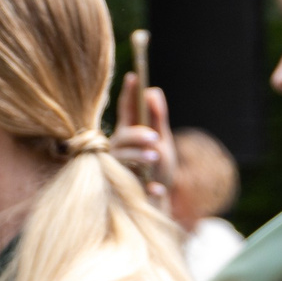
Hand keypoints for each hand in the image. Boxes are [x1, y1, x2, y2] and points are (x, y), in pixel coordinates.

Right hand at [111, 75, 176, 206]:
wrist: (157, 203)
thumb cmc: (157, 168)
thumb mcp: (162, 141)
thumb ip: (158, 118)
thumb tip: (153, 92)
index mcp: (129, 132)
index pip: (127, 109)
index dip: (129, 94)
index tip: (133, 77)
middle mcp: (119, 147)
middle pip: (123, 136)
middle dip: (137, 134)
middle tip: (154, 137)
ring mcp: (119, 168)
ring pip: (122, 158)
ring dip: (139, 156)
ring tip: (155, 156)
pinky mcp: (124, 188)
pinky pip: (133, 185)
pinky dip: (148, 187)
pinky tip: (157, 189)